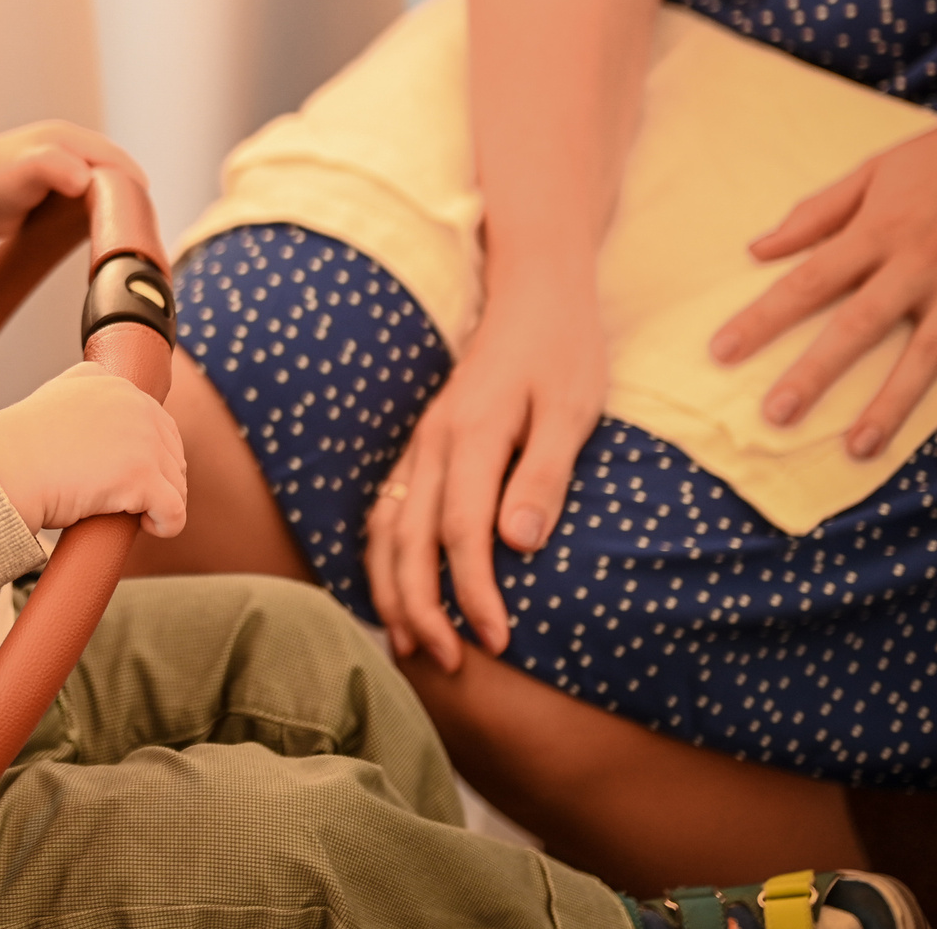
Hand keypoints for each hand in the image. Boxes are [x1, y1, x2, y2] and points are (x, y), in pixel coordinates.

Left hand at [0, 121, 143, 239]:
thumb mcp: (26, 168)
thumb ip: (56, 167)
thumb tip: (85, 180)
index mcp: (66, 138)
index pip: (113, 157)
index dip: (131, 180)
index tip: (143, 207)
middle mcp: (67, 152)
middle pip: (112, 172)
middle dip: (126, 194)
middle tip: (138, 222)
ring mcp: (60, 174)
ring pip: (100, 189)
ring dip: (110, 206)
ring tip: (124, 230)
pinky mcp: (51, 196)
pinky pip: (83, 204)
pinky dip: (93, 215)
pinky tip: (97, 231)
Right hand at [0, 364, 186, 535]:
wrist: (5, 468)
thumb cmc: (21, 444)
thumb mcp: (58, 393)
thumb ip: (87, 387)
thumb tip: (100, 405)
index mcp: (116, 385)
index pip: (158, 424)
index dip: (149, 455)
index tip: (129, 474)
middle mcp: (135, 405)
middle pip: (172, 453)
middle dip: (157, 479)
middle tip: (129, 498)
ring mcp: (142, 441)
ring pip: (176, 483)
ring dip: (160, 502)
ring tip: (131, 512)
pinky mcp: (143, 477)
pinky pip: (175, 511)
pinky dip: (166, 524)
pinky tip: (145, 526)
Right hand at [363, 296, 604, 670]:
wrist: (532, 295)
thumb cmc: (564, 352)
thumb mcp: (573, 408)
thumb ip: (544, 475)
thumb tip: (517, 544)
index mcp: (472, 434)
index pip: (462, 531)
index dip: (475, 592)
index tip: (498, 641)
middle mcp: (433, 443)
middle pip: (408, 539)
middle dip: (420, 606)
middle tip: (447, 664)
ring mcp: (420, 445)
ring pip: (385, 527)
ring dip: (391, 588)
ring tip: (411, 642)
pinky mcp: (421, 448)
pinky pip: (387, 511)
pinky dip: (384, 558)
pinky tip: (396, 591)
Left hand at [710, 127, 936, 459]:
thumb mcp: (876, 171)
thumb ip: (819, 213)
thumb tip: (758, 249)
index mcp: (879, 231)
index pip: (807, 282)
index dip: (763, 318)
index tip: (723, 351)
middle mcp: (917, 266)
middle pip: (858, 326)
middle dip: (817, 372)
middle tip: (776, 414)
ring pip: (924, 355)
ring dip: (889, 404)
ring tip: (857, 446)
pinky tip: (919, 436)